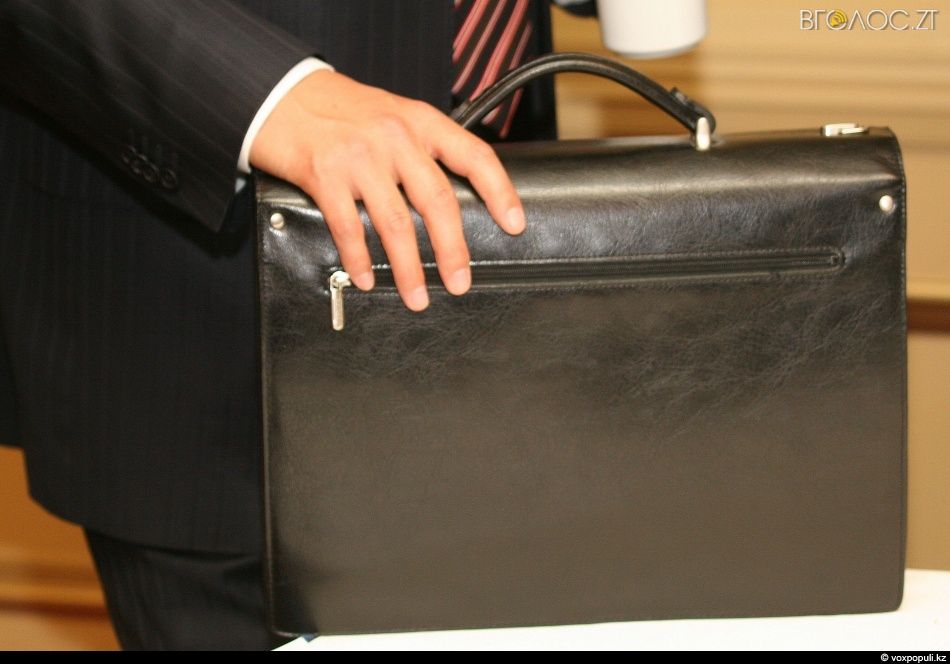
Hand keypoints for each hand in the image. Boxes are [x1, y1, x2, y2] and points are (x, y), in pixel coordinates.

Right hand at [249, 69, 525, 311]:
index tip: (515, 224)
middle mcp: (394, 136)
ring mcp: (359, 156)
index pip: (473, 156)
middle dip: (453, 250)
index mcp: (420, 121)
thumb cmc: (340, 111)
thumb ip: (420, 150)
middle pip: (437, 201)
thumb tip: (447, 203)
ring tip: (417, 296)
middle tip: (460, 282)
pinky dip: (360, 260)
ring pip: (395, 224)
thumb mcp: (392, 115)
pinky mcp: (325, 175)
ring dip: (409, 269)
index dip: (499, 191)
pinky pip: (349, 228)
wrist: (281, 94)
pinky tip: (367, 278)